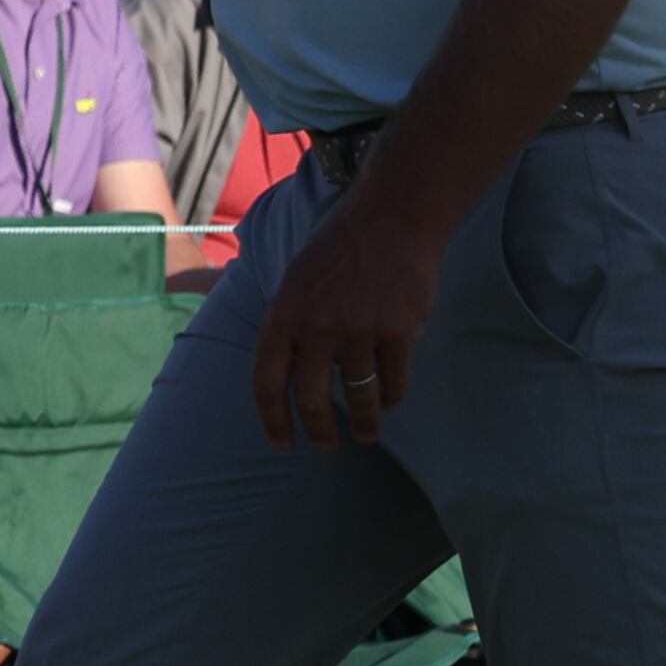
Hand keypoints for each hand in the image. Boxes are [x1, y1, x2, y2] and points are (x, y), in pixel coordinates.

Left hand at [249, 187, 447, 450]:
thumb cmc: (338, 251)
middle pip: (312, 401)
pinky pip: (394, 382)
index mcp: (282, 317)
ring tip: (365, 434)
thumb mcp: (293, 283)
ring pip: (359, 397)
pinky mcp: (398, 332)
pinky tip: (389, 401)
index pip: (267, 384)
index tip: (282, 444)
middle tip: (326, 445)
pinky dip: (391, 397)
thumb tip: (283, 375)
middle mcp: (316, 329)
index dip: (273, 421)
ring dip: (364, 424)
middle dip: (319, 432)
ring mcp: (359, 332)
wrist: (391, 220)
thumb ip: (287, 327)